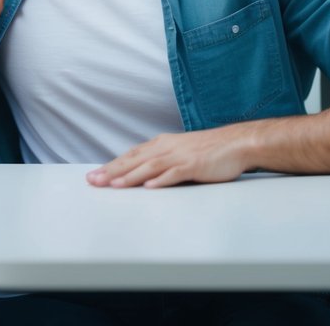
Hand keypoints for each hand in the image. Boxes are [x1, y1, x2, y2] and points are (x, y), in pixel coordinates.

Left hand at [86, 125, 251, 188]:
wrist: (236, 143)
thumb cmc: (208, 150)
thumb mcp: (179, 152)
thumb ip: (161, 161)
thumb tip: (142, 176)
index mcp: (161, 144)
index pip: (130, 156)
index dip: (111, 165)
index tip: (94, 175)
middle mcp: (166, 148)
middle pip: (134, 160)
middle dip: (112, 171)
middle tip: (93, 181)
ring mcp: (180, 156)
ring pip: (150, 167)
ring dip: (130, 176)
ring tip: (114, 185)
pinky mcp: (194, 165)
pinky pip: (175, 173)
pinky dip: (161, 180)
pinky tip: (149, 187)